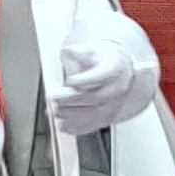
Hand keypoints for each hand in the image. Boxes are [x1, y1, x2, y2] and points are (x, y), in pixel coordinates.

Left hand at [48, 11, 161, 134]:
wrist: (118, 69)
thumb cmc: (102, 57)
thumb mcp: (91, 47)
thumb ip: (79, 53)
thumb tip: (68, 60)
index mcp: (116, 66)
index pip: (102, 75)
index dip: (86, 79)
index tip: (70, 80)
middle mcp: (119, 86)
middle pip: (96, 97)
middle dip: (73, 99)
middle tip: (55, 97)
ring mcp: (116, 103)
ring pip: (95, 114)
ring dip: (73, 115)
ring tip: (57, 111)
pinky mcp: (109, 115)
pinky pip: (95, 124)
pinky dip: (78, 128)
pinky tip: (64, 125)